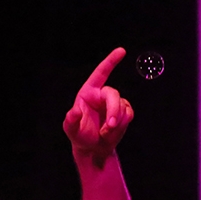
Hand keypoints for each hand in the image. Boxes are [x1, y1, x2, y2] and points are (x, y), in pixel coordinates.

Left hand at [63, 48, 133, 162]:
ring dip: (116, 123)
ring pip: (123, 107)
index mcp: (88, 92)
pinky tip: (111, 133)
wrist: (93, 148)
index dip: (111, 61)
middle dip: (113, 111)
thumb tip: (75, 110)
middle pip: (114, 94)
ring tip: (105, 133)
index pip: (101, 73)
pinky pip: (129, 115)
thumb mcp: (71, 129)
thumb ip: (71, 120)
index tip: (121, 51)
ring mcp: (114, 103)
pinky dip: (122, 126)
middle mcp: (102, 94)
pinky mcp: (124, 112)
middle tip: (110, 127)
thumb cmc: (80, 136)